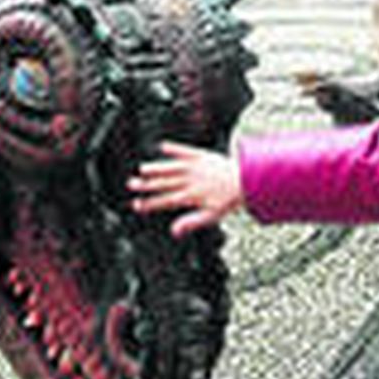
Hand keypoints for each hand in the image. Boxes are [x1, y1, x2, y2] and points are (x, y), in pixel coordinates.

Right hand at [128, 141, 243, 237]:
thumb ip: (190, 222)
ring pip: (171, 167)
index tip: (136, 205)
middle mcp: (190, 181)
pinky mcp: (201, 156)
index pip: (166, 201)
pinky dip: (174, 148)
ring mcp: (194, 167)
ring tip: (142, 169)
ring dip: (156, 168)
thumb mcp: (211, 216)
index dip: (150, 204)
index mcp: (191, 197)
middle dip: (146, 185)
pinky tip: (163, 146)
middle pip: (164, 184)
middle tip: (131, 185)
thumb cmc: (229, 199)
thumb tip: (174, 231)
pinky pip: (185, 150)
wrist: (246, 181)